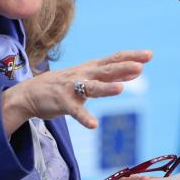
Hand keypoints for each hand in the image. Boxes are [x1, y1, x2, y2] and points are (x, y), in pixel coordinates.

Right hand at [0, 49, 151, 134]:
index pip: (114, 59)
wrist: (30, 93)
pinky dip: (84, 117)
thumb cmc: (64, 85)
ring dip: (106, 88)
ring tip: (120, 88)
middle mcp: (83, 74)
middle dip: (123, 68)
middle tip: (140, 66)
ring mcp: (72, 88)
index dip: (131, 56)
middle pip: (106, 70)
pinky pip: (75, 111)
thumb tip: (137, 70)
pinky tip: (93, 124)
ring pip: (92, 87)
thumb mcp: (89, 77)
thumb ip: (112, 75)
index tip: (149, 55)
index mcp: (91, 68)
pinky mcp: (62, 102)